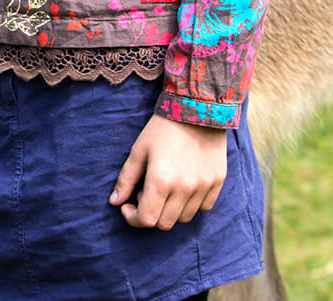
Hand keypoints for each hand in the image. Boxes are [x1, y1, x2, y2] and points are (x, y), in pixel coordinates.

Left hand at [109, 114, 227, 229]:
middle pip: (165, 223)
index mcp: (161, 181)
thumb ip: (126, 179)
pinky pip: (204, 207)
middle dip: (150, 214)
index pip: (147, 220)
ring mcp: (204, 187)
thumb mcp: (138, 150)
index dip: (133, 218)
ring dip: (170, 210)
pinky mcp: (218, 182)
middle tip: (145, 193)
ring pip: (184, 218)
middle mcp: (184, 189)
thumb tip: (115, 202)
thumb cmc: (162, 128)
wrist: (197, 108)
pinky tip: (183, 186)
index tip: (128, 206)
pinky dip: (191, 203)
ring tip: (165, 188)